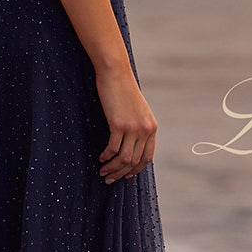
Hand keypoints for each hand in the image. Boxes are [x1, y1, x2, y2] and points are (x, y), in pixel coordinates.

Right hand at [94, 62, 156, 182]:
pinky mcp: (119, 124)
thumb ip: (137, 127)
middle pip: (134, 161)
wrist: (116, 73)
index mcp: (152, 128)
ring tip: (103, 171)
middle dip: (121, 173)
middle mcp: (146, 130)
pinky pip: (113, 148)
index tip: (125, 175)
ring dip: (112, 168)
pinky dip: (106, 156)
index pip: (147, 157)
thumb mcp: (136, 111)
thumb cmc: (123, 91)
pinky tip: (100, 158)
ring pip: (124, 158)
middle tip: (109, 178)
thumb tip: (130, 144)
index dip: (135, 170)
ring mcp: (133, 128)